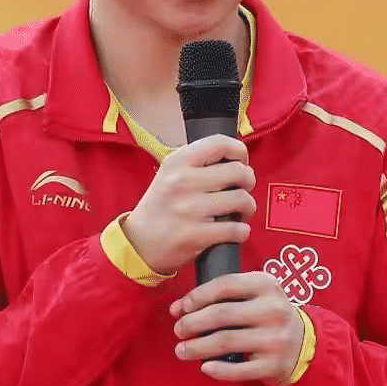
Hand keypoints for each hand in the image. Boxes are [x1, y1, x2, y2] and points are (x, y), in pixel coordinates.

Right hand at [122, 134, 255, 275]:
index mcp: (178, 161)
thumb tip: (235, 157)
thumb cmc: (161, 206)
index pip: (220, 143)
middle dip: (249, 180)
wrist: (138, 242)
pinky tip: (237, 230)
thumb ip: (198, 162)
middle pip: (238, 171)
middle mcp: (183, 181)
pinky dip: (242, 231)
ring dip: (248, 206)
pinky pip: (235, 229)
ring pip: (241, 199)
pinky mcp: (195, 235)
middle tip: (244, 188)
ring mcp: (189, 209)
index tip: (242, 161)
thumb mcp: (170, 172)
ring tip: (242, 211)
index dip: (240, 151)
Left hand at [170, 271, 305, 384]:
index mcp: (266, 285)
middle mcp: (273, 309)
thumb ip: (227, 294)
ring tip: (181, 350)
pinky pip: (239, 369)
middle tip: (178, 330)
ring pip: (226, 341)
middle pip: (222, 314)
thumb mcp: (258, 293)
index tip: (180, 307)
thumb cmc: (268, 314)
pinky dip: (218, 369)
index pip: (225, 285)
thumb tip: (181, 306)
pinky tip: (204, 367)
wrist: (304, 342)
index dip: (197, 296)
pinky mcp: (274, 364)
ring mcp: (275, 338)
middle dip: (193, 323)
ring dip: (198, 347)